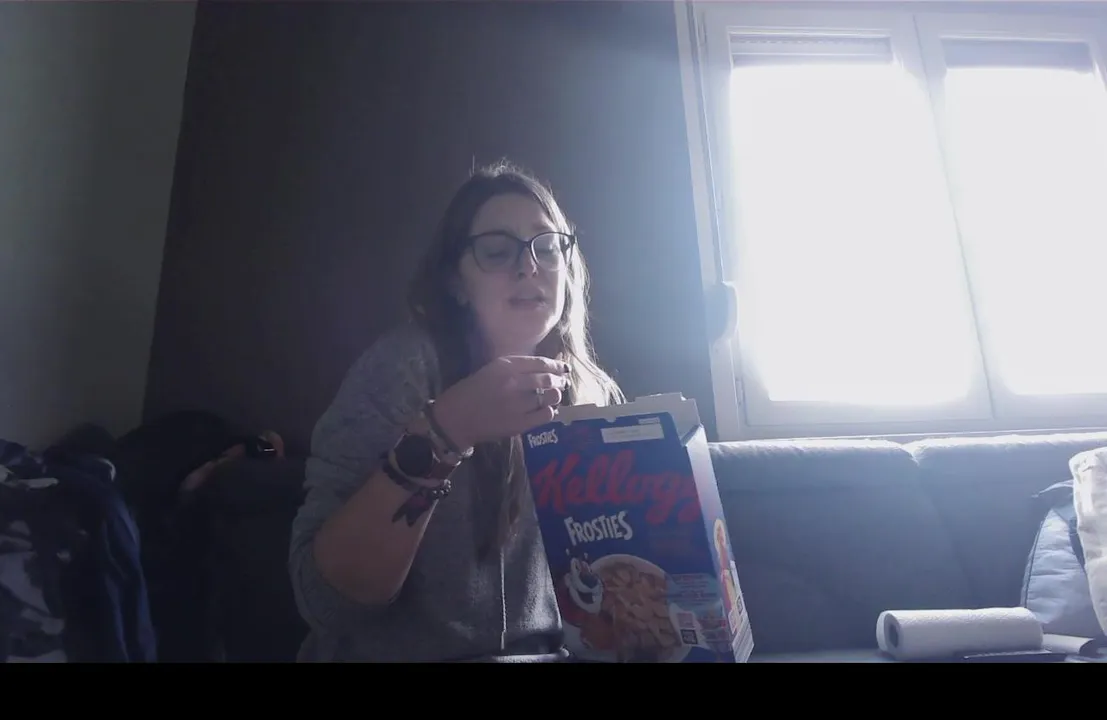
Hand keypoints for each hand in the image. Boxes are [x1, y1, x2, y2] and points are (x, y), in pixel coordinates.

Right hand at [432, 355, 570, 449]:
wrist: (456, 417)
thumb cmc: (472, 391)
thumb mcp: (491, 370)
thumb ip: (516, 368)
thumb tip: (544, 367)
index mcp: (506, 366)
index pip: (540, 363)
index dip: (556, 365)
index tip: (564, 368)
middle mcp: (514, 383)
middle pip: (548, 379)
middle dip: (559, 381)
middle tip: (562, 383)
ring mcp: (517, 404)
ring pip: (550, 397)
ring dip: (555, 396)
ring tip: (553, 397)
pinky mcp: (519, 423)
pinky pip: (545, 415)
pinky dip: (550, 412)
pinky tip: (546, 411)